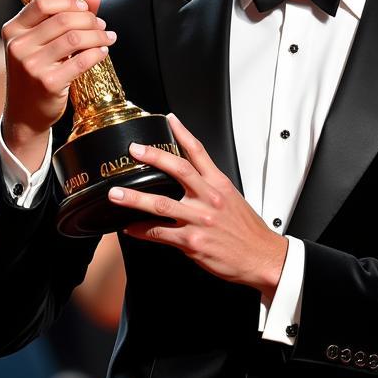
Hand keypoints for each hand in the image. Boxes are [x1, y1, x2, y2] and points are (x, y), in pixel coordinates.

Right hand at [0, 0, 114, 168]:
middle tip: (102, 25)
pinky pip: (82, 61)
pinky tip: (103, 52)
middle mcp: (18, 46)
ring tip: (107, 37)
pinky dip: (97, 53)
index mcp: (12, 30)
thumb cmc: (35, 73)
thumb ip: (64, 18)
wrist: (24, 114)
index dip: (68, 2)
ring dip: (98, 36)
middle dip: (89, 20)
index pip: (43, 4)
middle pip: (63, 20)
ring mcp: (32, 65)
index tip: (85, 8)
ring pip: (75, 38)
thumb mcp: (40, 44)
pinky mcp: (48, 83)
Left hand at [110, 115, 287, 294]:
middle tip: (133, 149)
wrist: (262, 257)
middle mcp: (209, 199)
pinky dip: (141, 230)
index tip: (169, 120)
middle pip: (178, 170)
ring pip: (160, 204)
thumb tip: (189, 179)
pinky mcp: (192, 242)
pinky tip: (130, 228)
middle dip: (153, 157)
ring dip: (134, 198)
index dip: (182, 133)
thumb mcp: (233, 199)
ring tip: (116, 194)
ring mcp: (199, 220)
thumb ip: (210, 187)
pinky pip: (159, 233)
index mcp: (219, 185)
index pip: (199, 152)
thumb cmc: (247, 231)